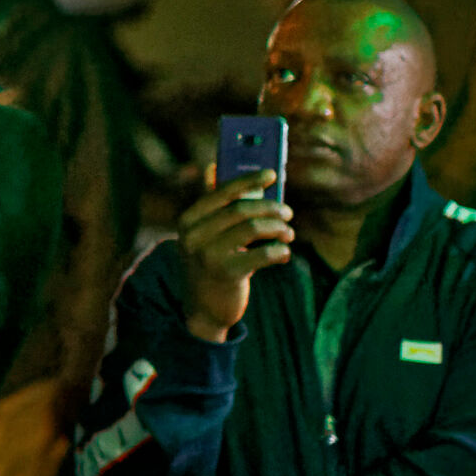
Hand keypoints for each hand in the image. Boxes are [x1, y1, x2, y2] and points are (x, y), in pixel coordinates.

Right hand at [175, 169, 294, 340]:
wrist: (203, 309)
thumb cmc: (210, 264)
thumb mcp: (204, 234)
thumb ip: (210, 203)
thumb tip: (212, 167)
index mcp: (187, 220)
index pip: (221, 192)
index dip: (248, 180)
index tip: (272, 174)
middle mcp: (193, 236)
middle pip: (241, 209)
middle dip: (271, 208)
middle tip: (288, 213)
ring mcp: (207, 255)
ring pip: (253, 228)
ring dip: (278, 228)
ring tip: (288, 234)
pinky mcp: (226, 274)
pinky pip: (263, 254)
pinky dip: (279, 251)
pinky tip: (284, 253)